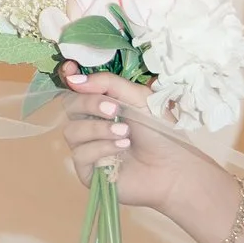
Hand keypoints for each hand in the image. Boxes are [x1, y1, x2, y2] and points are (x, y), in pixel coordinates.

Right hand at [58, 63, 221, 232]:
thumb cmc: (161, 132)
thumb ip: (108, 84)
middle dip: (89, 104)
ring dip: (98, 129)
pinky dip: (101, 148)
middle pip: (69, 107)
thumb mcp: (139, 98)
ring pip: (72, 132)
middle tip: (114, 110)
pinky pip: (80, 154)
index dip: (69, 77)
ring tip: (125, 133)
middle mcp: (90, 124)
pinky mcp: (88, 172)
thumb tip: (73, 79)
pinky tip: (122, 148)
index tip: (70, 70)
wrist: (175, 167)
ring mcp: (87, 149)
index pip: (76, 89)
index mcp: (102, 105)